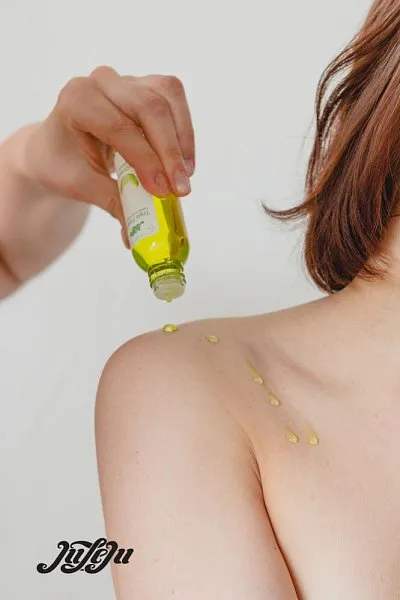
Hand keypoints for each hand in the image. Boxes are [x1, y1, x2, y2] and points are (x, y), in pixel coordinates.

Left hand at [24, 66, 194, 236]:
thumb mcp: (82, 187)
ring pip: (167, 98)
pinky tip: (183, 162)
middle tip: (181, 190)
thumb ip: (113, 204)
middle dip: (170, 152)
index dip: (145, 159)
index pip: (119, 127)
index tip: (162, 191)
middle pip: (149, 107)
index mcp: (77, 100)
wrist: (60, 146)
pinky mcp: (146, 86)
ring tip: (184, 177)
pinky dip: (184, 132)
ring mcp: (126, 80)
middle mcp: (101, 82)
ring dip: (182, 140)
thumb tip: (138, 236)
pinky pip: (174, 100)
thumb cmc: (65, 164)